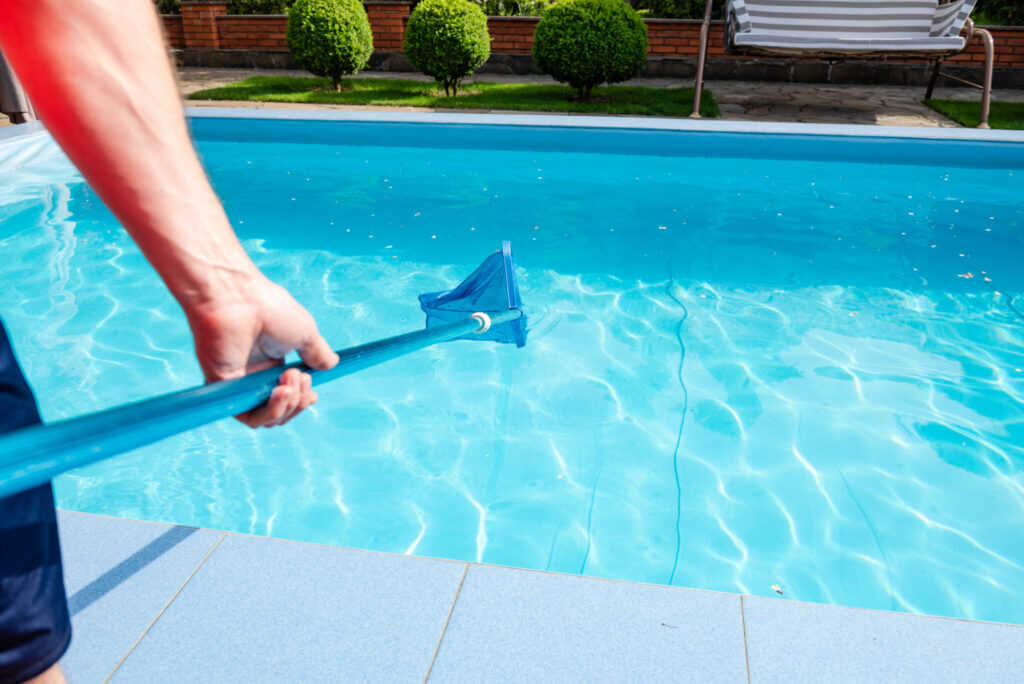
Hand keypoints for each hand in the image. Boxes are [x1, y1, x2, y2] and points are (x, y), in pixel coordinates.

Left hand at [184, 275, 338, 427]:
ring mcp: (238, 383)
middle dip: (298, 402)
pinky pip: (247, 417)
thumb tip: (332, 364)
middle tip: (302, 378)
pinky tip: (280, 393)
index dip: (302, 400)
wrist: (239, 299)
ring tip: (289, 383)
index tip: (313, 394)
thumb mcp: (305, 332)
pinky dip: (268, 412)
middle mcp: (253, 375)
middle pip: (280, 410)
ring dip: (286, 407)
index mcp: (270, 362)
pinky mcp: (223, 389)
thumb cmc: (269, 309)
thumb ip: (317, 352)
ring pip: (266, 417)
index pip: (288, 395)